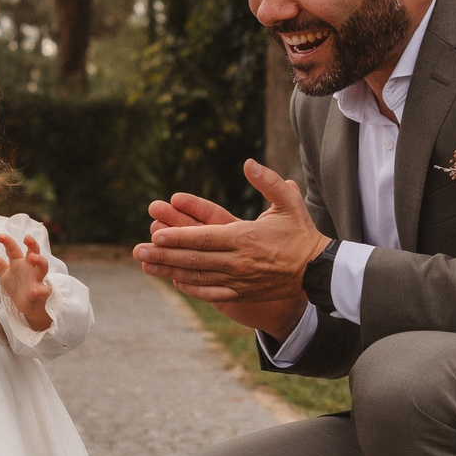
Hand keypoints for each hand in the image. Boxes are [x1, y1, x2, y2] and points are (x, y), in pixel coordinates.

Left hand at [0, 230, 54, 332]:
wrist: (28, 304)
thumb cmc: (18, 285)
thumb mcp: (4, 273)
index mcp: (20, 262)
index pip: (13, 249)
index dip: (7, 242)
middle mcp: (30, 267)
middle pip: (34, 252)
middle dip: (32, 244)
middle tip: (27, 238)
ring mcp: (37, 279)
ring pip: (42, 267)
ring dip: (40, 261)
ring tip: (33, 257)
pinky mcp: (41, 293)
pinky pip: (42, 290)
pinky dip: (39, 290)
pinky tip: (33, 290)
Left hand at [132, 160, 325, 322]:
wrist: (318, 270)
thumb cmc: (301, 233)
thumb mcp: (289, 202)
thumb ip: (269, 181)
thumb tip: (248, 163)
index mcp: (244, 237)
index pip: (204, 237)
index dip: (179, 236)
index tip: (157, 234)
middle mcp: (238, 261)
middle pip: (194, 258)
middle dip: (164, 254)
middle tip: (138, 250)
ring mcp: (239, 279)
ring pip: (198, 276)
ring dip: (170, 271)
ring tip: (147, 266)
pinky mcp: (243, 293)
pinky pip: (212, 292)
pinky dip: (192, 288)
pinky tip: (175, 281)